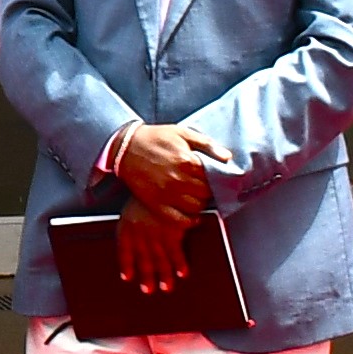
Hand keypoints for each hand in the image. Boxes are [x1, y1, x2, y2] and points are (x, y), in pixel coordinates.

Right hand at [104, 121, 228, 216]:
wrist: (125, 148)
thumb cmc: (155, 138)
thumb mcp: (182, 133)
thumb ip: (207, 144)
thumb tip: (227, 157)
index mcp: (186, 161)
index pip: (213, 177)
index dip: (218, 178)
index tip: (218, 177)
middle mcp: (178, 180)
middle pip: (206, 193)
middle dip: (210, 190)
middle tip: (208, 187)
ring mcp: (167, 194)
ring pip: (196, 207)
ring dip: (201, 203)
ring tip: (199, 197)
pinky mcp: (156, 204)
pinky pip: (179, 219)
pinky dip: (189, 220)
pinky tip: (193, 215)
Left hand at [113, 190, 198, 295]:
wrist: (159, 179)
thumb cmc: (147, 193)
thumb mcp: (133, 207)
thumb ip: (132, 223)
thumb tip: (133, 239)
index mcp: (127, 227)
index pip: (124, 251)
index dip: (126, 265)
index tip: (128, 277)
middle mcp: (140, 234)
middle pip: (143, 260)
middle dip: (147, 276)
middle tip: (149, 290)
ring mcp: (155, 234)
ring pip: (160, 259)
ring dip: (164, 275)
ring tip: (167, 288)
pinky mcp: (172, 231)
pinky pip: (177, 252)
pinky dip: (180, 264)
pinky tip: (183, 273)